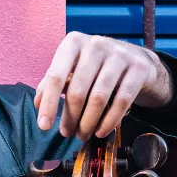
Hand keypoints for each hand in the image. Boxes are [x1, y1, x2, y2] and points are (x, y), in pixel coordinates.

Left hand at [34, 33, 172, 141]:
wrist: (135, 58)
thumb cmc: (95, 66)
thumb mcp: (71, 68)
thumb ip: (53, 83)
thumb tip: (38, 103)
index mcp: (73, 43)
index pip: (56, 76)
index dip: (49, 104)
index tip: (44, 126)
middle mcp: (96, 45)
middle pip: (77, 91)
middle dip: (70, 118)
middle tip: (68, 134)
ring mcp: (119, 55)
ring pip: (99, 98)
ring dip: (88, 122)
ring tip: (83, 134)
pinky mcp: (138, 68)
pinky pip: (122, 101)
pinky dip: (110, 121)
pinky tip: (101, 131)